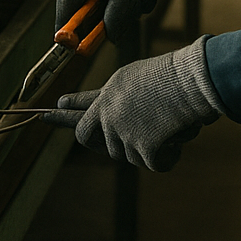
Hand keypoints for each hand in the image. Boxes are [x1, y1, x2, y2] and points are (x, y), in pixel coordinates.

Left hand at [41, 37, 224, 170]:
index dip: (65, 113)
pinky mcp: (142, 150)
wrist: (190, 81)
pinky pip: (155, 164)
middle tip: (113, 140)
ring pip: (128, 155)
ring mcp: (123, 133)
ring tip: (166, 122)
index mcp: (109, 92)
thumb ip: (117, 100)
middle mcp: (108, 114)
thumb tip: (109, 122)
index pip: (80, 105)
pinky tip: (176, 136)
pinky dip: (168, 156)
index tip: (50, 111)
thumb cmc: (172, 76)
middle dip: (98, 142)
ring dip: (147, 147)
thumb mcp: (134, 79)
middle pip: (88, 138)